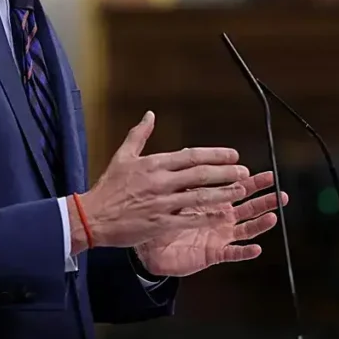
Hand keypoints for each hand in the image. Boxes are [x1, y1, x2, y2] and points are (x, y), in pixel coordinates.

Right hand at [70, 112, 250, 252]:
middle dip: (226, 172)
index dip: (214, 155)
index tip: (232, 155)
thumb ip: (139, 135)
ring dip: (223, 193)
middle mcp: (160, 181)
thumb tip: (150, 115)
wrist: (93, 217)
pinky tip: (223, 215)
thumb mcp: (122, 156)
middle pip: (200, 174)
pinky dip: (208, 216)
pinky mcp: (161, 223)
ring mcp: (162, 203)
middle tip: (244, 171)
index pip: (190, 156)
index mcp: (153, 164)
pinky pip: (190, 219)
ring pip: (200, 196)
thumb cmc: (108, 187)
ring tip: (241, 190)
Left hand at [133, 171, 287, 276]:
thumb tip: (187, 152)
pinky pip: (232, 254)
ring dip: (260, 223)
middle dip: (265, 199)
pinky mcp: (213, 253)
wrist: (150, 245)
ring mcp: (219, 236)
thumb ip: (184, 175)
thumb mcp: (173, 193)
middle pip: (248, 207)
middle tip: (279, 191)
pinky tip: (256, 248)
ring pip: (246, 229)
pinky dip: (244, 252)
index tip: (267, 174)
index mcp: (213, 202)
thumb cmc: (162, 217)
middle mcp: (221, 218)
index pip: (237, 188)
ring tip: (273, 215)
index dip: (253, 182)